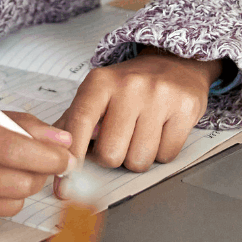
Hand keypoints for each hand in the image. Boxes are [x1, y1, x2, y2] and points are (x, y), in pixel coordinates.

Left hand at [53, 50, 221, 185]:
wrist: (174, 62)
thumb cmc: (129, 86)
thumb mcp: (97, 93)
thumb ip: (72, 123)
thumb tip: (56, 160)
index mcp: (100, 82)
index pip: (79, 124)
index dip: (72, 156)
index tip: (66, 179)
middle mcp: (129, 86)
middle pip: (110, 154)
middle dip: (112, 157)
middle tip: (118, 141)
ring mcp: (159, 96)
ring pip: (139, 160)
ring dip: (137, 157)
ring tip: (140, 133)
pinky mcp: (185, 107)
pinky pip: (166, 156)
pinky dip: (161, 152)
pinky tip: (160, 131)